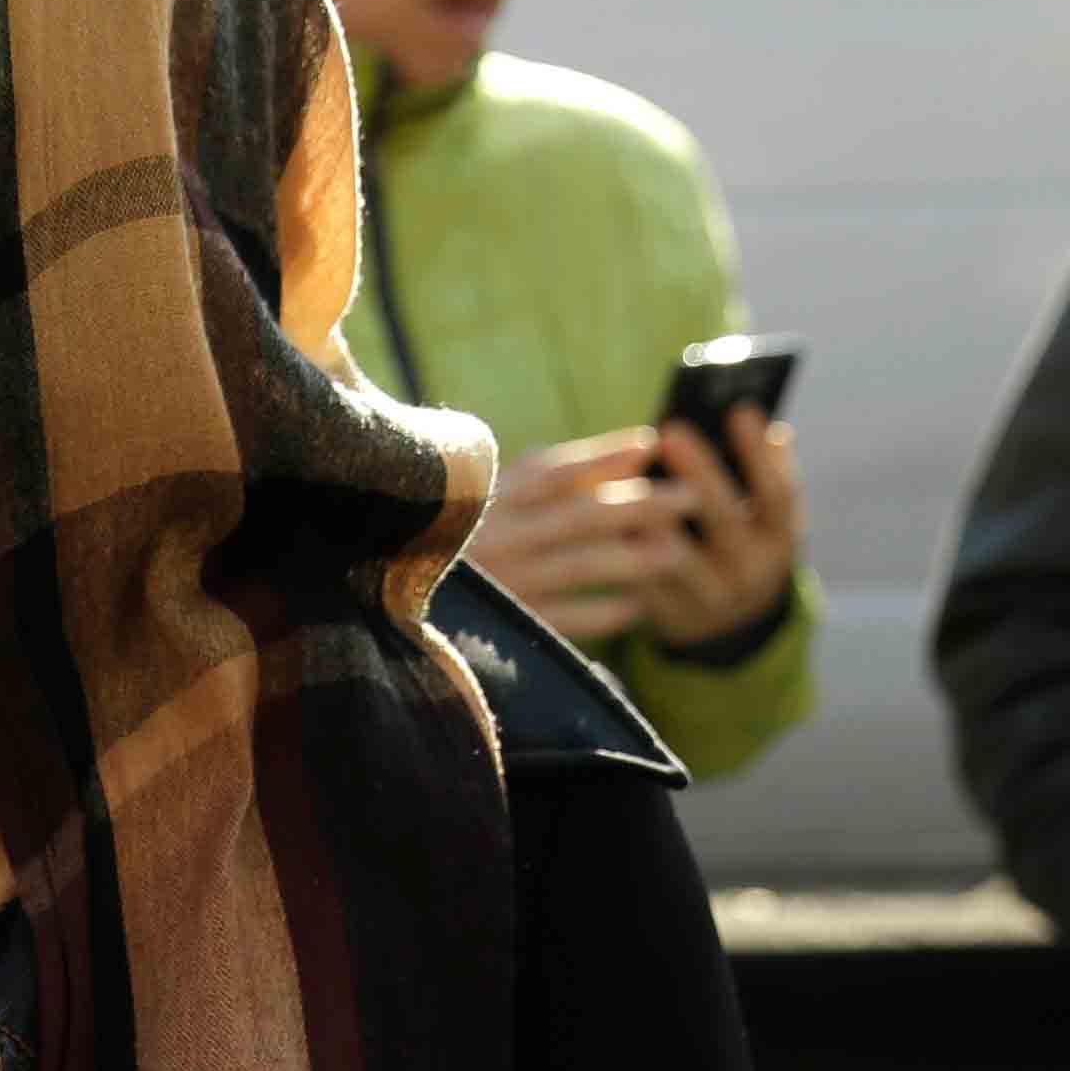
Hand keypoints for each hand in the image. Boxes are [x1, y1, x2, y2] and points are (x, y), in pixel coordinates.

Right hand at [459, 429, 683, 644]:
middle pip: (582, 513)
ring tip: (679, 552)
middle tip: (692, 496)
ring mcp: (498, 580)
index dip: (605, 455)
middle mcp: (493, 533)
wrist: (377, 600)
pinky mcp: (499, 625)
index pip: (556, 469)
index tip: (653, 444)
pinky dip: (603, 613)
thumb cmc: (450, 535)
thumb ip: (561, 471)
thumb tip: (641, 449)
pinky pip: (563, 618)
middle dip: (642, 504)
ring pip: (581, 564)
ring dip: (635, 558)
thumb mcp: (492, 492)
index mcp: (485, 495)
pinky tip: (636, 608)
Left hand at [630, 410, 803, 650]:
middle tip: (671, 432)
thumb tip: (762, 423)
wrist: (728, 623)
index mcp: (778, 538)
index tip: (740, 409)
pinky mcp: (672, 615)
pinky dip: (626, 550)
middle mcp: (751, 571)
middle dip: (699, 473)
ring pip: (680, 557)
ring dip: (654, 518)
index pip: (778, 493)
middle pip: (725, 519)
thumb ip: (763, 473)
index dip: (759, 454)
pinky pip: (645, 582)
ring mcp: (712, 598)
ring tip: (628, 478)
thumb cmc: (740, 544)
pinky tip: (604, 518)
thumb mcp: (763, 516)